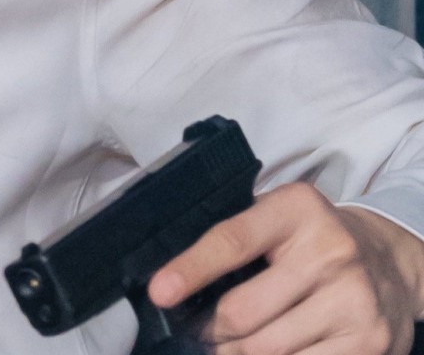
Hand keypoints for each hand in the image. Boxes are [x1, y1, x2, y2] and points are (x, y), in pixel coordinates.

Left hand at [150, 182, 423, 354]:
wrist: (390, 262)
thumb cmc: (311, 241)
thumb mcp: (276, 218)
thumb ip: (232, 238)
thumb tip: (173, 283)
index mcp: (295, 210)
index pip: (231, 241)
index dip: (190, 270)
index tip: (160, 293)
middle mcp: (330, 252)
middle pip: (242, 311)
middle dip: (209, 328)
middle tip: (198, 330)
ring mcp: (353, 300)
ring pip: (265, 349)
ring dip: (235, 352)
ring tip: (230, 343)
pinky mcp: (368, 343)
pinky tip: (270, 350)